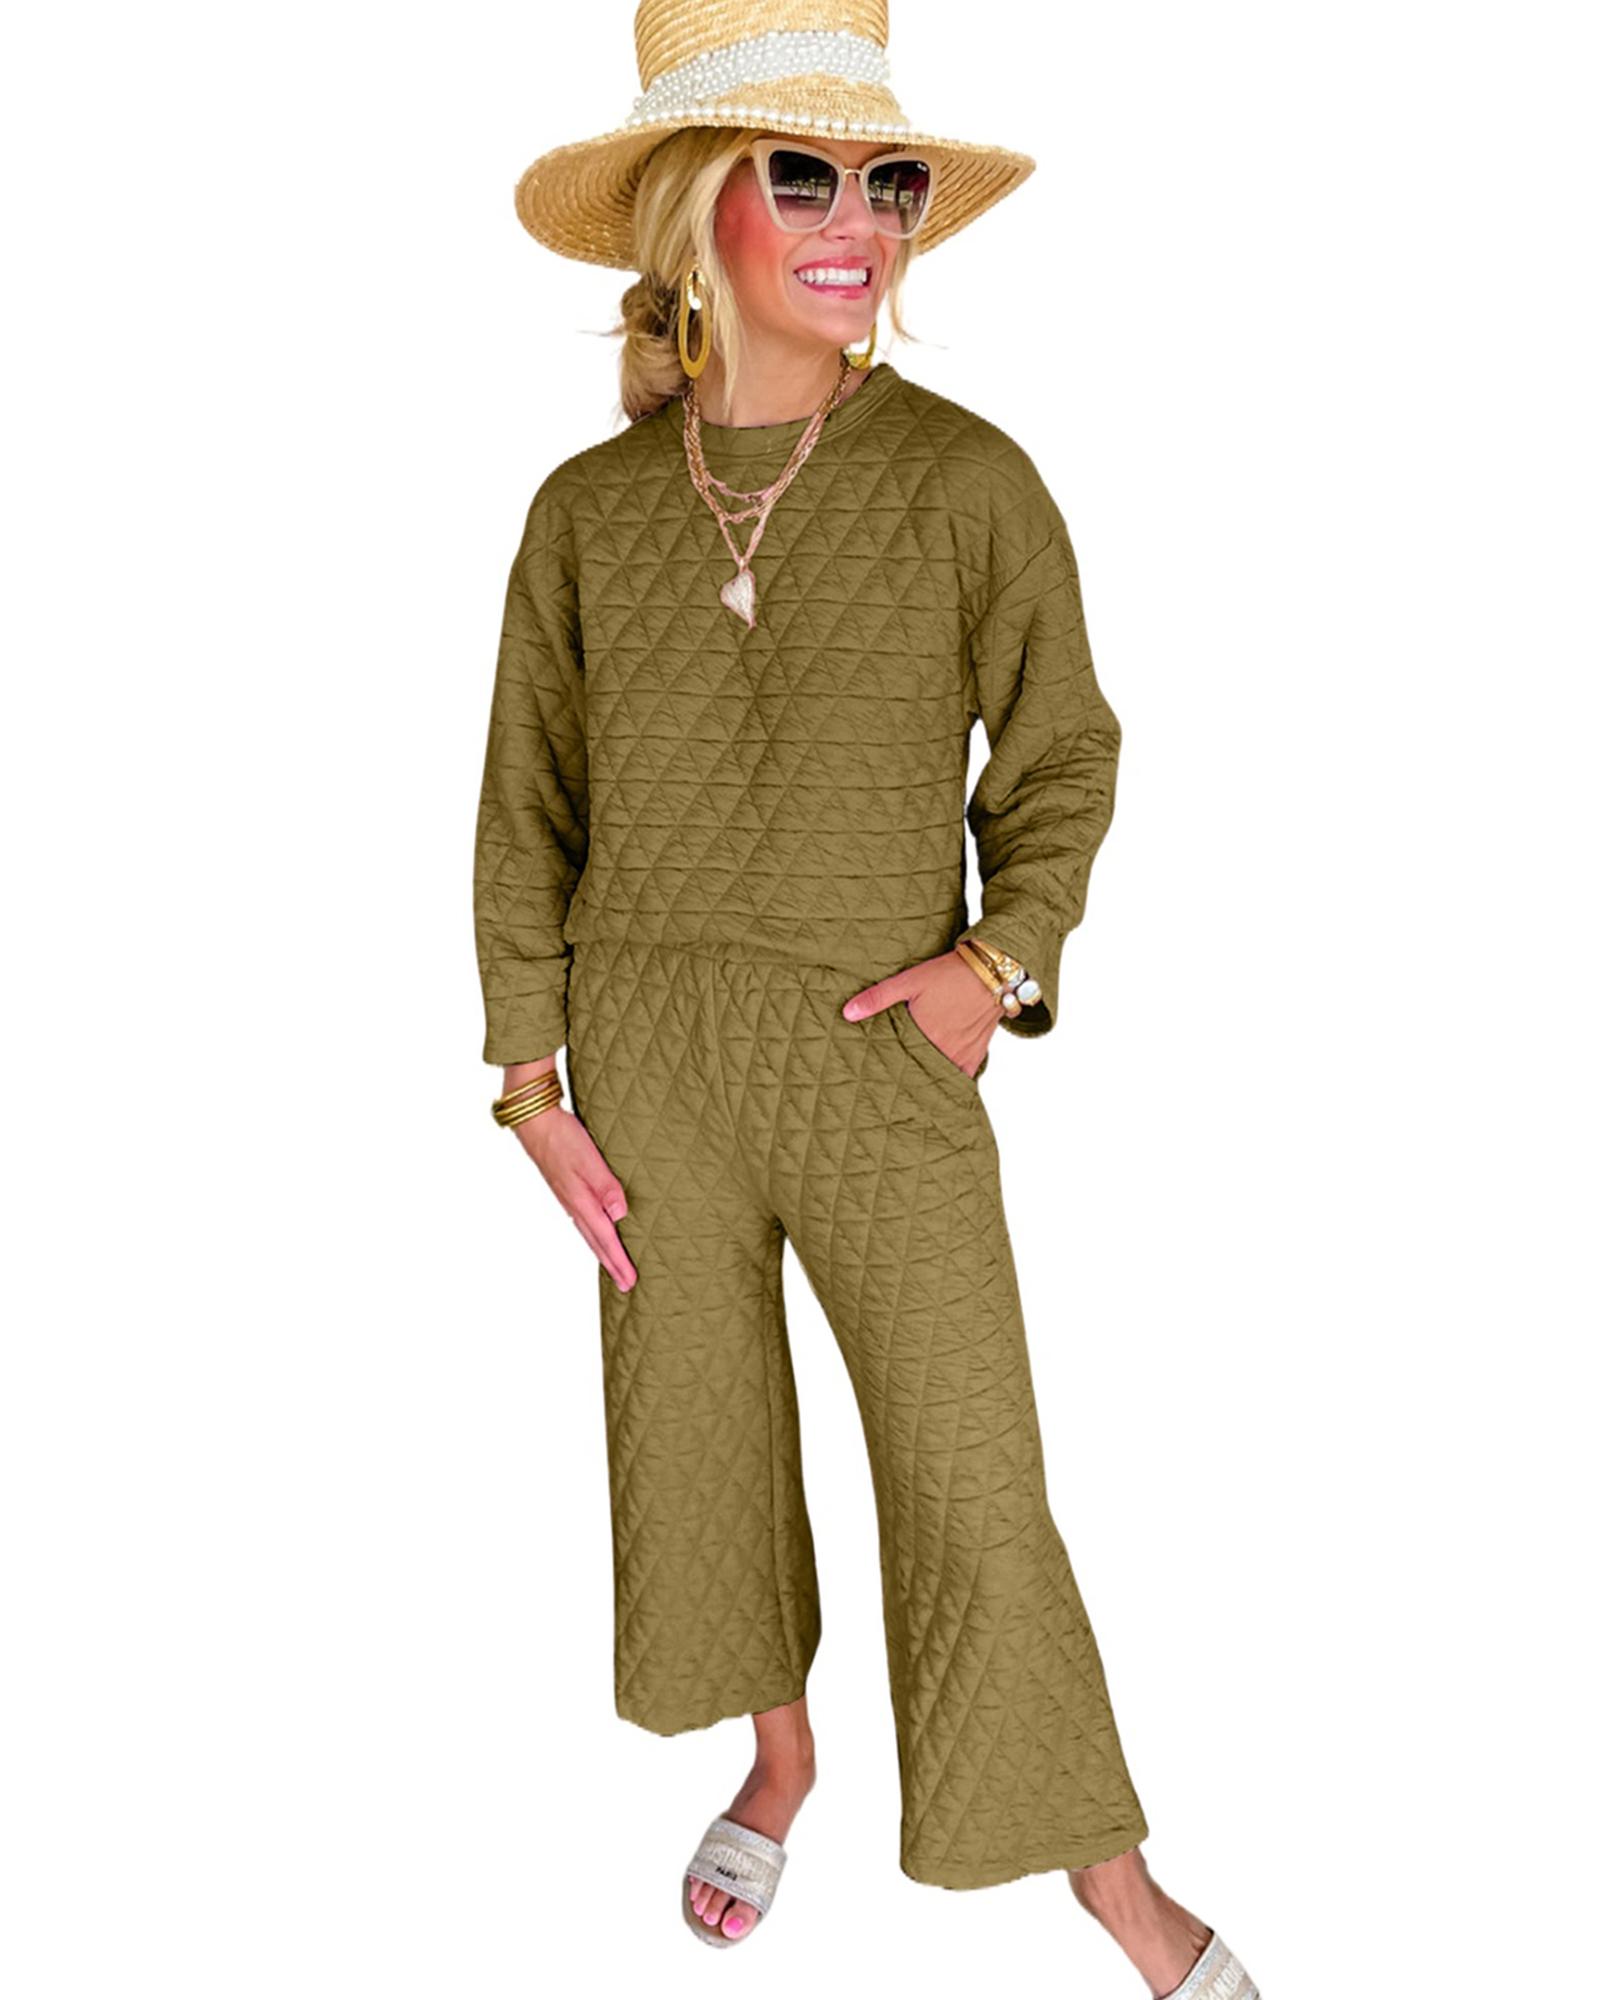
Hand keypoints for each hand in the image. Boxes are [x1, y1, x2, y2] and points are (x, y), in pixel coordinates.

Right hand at [506, 1065, 636, 1290]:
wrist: (534, 1121)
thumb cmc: (562, 1137)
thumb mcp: (589, 1159)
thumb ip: (606, 1187)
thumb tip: (620, 1216)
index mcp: (580, 1201)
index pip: (605, 1238)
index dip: (619, 1260)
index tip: (630, 1281)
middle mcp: (573, 1204)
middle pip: (596, 1241)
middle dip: (611, 1263)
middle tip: (625, 1284)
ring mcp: (567, 1198)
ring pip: (588, 1232)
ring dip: (602, 1251)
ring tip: (613, 1264)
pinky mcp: (565, 1188)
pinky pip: (582, 1220)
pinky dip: (592, 1233)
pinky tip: (596, 1230)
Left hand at [840, 951, 998, 1077]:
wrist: (993, 972)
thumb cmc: (949, 974)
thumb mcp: (909, 980)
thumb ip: (878, 997)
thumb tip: (847, 1013)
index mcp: (924, 1037)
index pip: (899, 1065)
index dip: (887, 1076)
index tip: (874, 1085)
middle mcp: (944, 1051)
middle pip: (919, 1075)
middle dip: (905, 1082)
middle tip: (889, 1092)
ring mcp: (962, 1055)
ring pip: (940, 1078)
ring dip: (927, 1081)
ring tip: (911, 1091)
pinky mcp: (977, 1053)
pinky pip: (962, 1076)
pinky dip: (951, 1079)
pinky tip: (940, 1083)